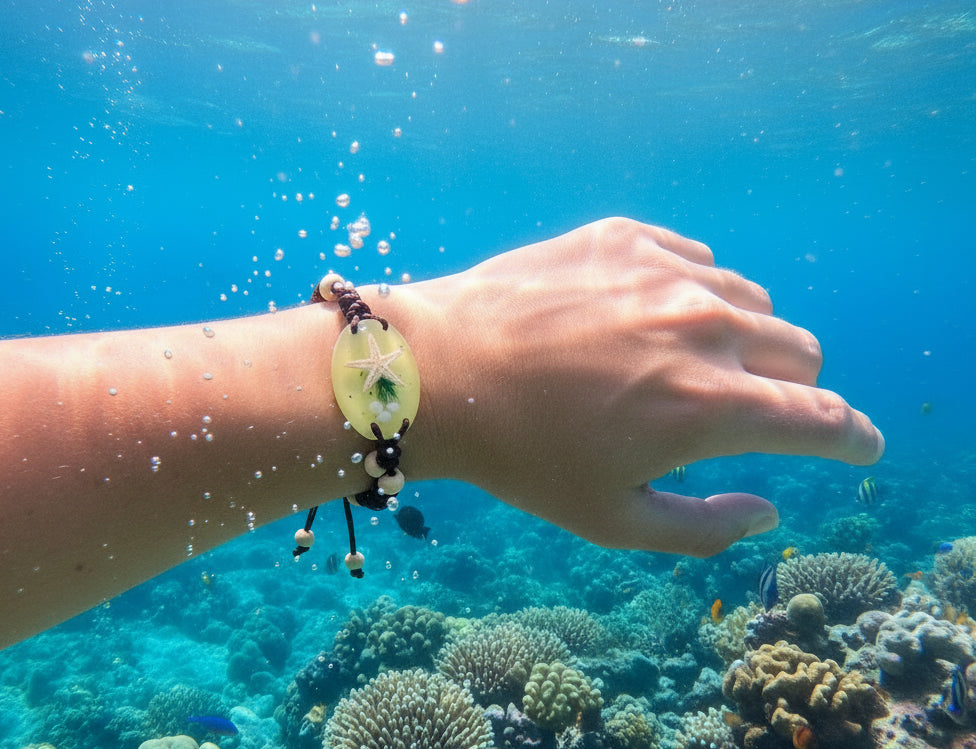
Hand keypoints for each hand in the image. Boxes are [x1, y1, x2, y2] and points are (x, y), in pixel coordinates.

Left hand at [389, 218, 883, 556]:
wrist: (438, 370)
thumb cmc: (523, 457)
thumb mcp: (613, 520)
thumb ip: (706, 529)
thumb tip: (769, 511)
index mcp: (713, 406)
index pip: (825, 420)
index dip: (853, 439)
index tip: (860, 445)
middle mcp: (707, 328)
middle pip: (801, 353)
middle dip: (790, 389)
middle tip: (743, 408)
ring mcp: (667, 272)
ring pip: (751, 301)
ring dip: (740, 336)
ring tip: (680, 362)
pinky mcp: (625, 235)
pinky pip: (694, 259)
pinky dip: (689, 291)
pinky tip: (641, 315)